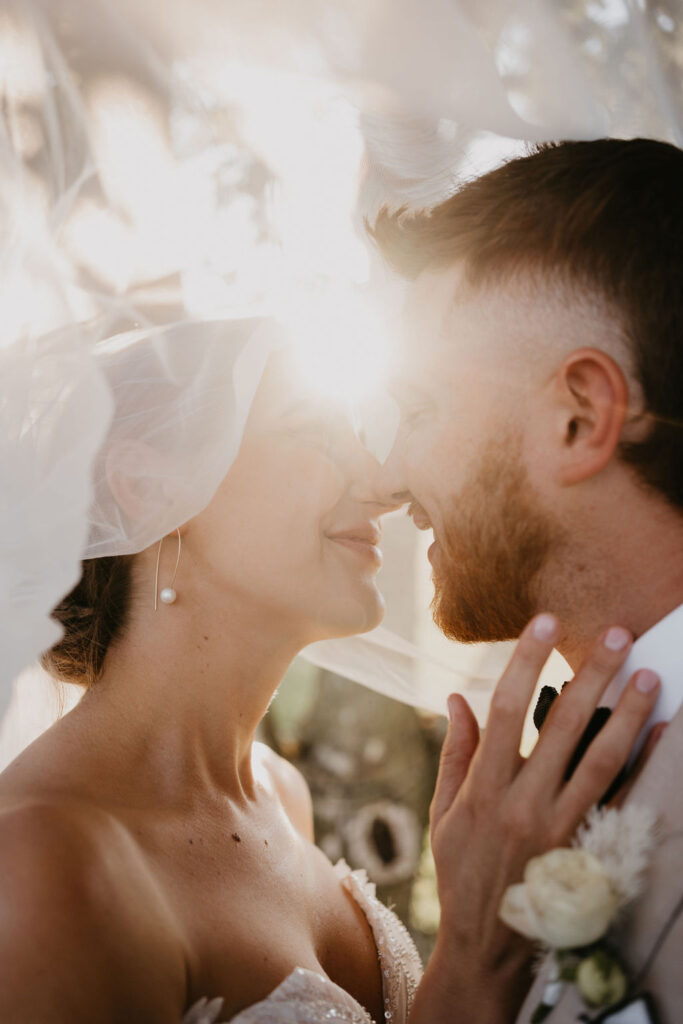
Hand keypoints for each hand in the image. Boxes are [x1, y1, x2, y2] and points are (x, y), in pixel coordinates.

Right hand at [409, 614, 660, 1023]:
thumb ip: (456, 752)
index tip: (544, 622)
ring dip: (629, 714)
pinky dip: (645, 766)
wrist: (489, 947)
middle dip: (593, 674)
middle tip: (618, 634)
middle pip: (564, 726)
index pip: (506, 708)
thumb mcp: (443, 813)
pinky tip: (662, 734)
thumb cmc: (462, 872)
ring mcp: (560, 829)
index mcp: (484, 788)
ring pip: (602, 760)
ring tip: (650, 676)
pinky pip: (622, 802)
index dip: (525, 660)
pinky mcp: (586, 851)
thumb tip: (457, 696)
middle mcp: (524, 804)